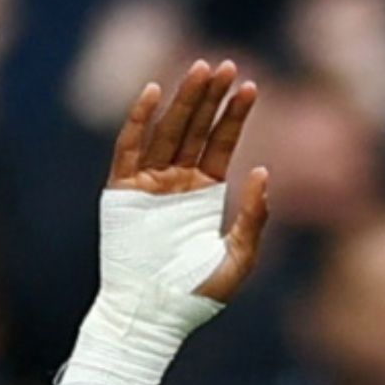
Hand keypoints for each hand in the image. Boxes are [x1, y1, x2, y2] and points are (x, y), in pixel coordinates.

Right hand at [106, 60, 270, 301]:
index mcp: (203, 194)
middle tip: (227, 65)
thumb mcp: (238, 257)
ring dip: (182, 100)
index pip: (221, 143)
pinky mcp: (122, 193)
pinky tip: (154, 93)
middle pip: (195, 129)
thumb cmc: (195, 295)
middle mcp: (175, 183)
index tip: (250, 86)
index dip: (234, 115)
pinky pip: (128, 149)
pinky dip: (138, 121)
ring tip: (202, 70)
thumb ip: (252, 216)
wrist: (153, 318)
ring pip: (166, 131)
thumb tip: (262, 170)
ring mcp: (148, 186)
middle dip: (210, 97)